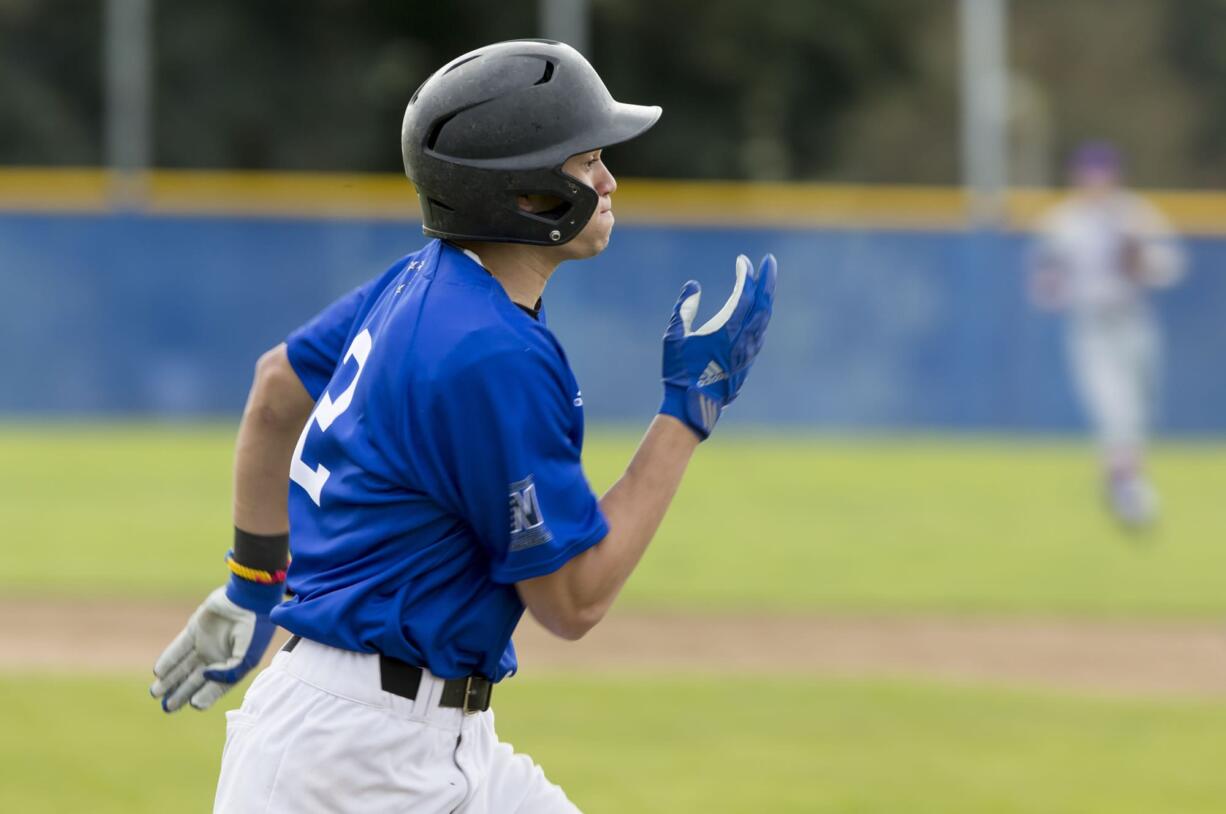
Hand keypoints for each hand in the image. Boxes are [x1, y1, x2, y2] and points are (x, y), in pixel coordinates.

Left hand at [149, 583, 277, 711]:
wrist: (250, 598)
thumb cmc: (255, 628)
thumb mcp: (248, 656)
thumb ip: (230, 673)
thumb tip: (205, 678)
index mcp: (232, 666)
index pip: (214, 687)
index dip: (204, 696)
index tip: (194, 704)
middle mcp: (217, 657)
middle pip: (194, 680)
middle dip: (180, 694)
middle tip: (167, 708)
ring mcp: (205, 643)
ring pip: (183, 666)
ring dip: (169, 680)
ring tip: (155, 694)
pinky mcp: (195, 630)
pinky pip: (178, 648)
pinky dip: (168, 659)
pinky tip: (158, 672)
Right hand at [660, 254, 776, 438]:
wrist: (693, 407)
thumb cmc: (680, 373)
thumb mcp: (674, 337)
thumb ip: (684, 308)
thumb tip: (693, 285)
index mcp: (726, 330)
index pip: (744, 295)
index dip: (745, 275)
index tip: (742, 261)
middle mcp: (743, 340)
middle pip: (763, 303)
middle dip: (767, 280)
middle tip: (770, 261)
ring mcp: (748, 352)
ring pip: (765, 318)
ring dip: (766, 297)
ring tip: (766, 283)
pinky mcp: (748, 361)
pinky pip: (761, 332)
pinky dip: (762, 315)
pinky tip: (760, 312)